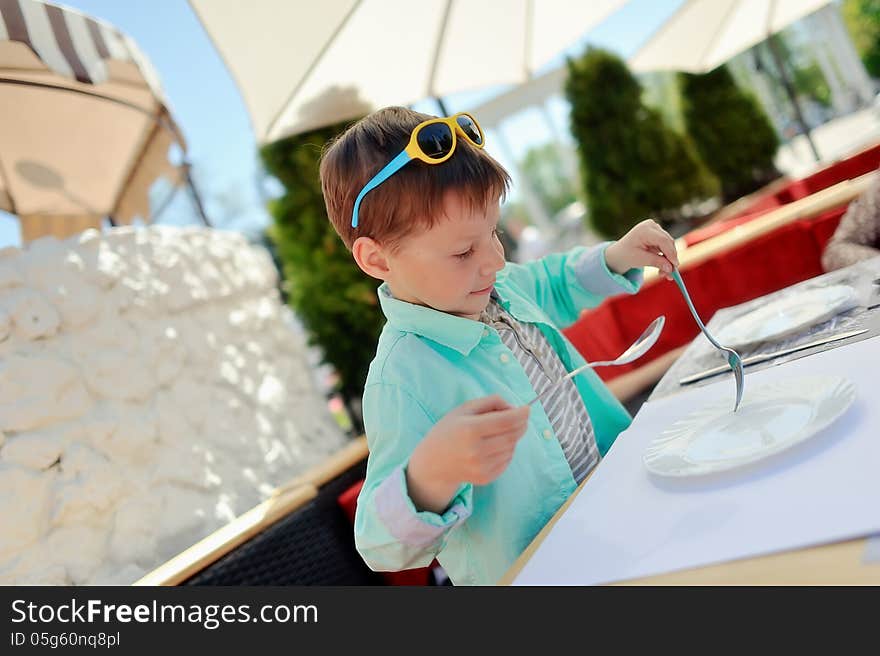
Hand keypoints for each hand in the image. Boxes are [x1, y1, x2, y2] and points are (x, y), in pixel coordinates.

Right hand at [406, 395, 530, 512]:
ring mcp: (481, 467)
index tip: (527, 409)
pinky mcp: (485, 478)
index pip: (506, 421)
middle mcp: (476, 450)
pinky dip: (507, 451)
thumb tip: (515, 408)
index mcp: (469, 429)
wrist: (433, 463)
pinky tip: (493, 447)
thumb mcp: (464, 409)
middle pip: (512, 435)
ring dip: (512, 438)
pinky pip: (507, 461)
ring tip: (498, 433)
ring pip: (512, 448)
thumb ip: (491, 402)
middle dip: (521, 424)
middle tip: (520, 418)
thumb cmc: (449, 431)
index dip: (521, 414)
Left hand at [604, 219, 679, 280]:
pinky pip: (666, 247)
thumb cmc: (625, 255)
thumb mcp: (640, 260)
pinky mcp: (658, 235)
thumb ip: (656, 262)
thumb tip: (671, 268)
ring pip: (669, 246)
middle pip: (668, 243)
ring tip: (664, 275)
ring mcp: (655, 229)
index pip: (663, 240)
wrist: (618, 253)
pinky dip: (665, 258)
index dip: (671, 253)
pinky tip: (663, 270)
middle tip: (670, 275)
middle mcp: (651, 226)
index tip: (675, 266)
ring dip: (668, 261)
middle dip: (670, 259)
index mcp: (644, 230)